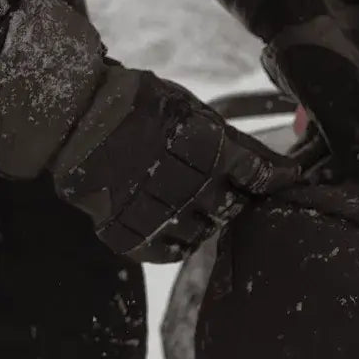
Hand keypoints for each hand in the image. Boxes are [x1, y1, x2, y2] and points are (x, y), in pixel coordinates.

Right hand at [52, 72, 299, 261]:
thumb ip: (237, 143)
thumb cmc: (141, 106)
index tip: (285, 178)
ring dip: (203, 219)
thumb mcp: (194, 110)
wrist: (74, 117)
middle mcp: (190, 188)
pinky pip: (170, 253)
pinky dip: (175, 241)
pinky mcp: (134, 236)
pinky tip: (169, 222)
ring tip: (185, 198)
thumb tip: (285, 168)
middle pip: (233, 208)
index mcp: (209, 152)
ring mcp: (161, 215)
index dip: (275, 178)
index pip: (260, 176)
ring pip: (204, 233)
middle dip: (233, 197)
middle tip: (219, 185)